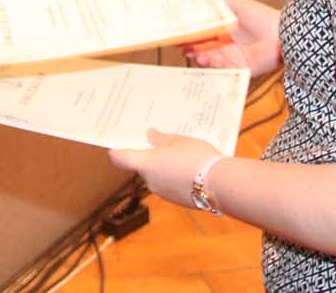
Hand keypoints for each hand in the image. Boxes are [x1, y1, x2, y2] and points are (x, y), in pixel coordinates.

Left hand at [110, 129, 224, 209]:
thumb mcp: (178, 141)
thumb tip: (150, 135)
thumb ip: (161, 138)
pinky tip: (190, 168)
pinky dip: (175, 177)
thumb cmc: (196, 157)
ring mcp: (163, 193)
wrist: (219, 185)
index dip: (116, 150)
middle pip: (142, 166)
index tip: (115, 143)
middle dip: (150, 155)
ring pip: (157, 176)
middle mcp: (150, 181)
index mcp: (145, 164)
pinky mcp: (177, 200)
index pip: (120, 158)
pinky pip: (170, 185)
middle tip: (158, 141)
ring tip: (181, 153)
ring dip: (164, 166)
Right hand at [182, 0, 282, 76]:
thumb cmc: (263, 18)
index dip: (190, 35)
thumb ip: (218, 1)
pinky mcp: (241, 70)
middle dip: (191, 49)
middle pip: (202, 50)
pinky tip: (211, 60)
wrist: (283, 34)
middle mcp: (227, 47)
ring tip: (196, 54)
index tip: (178, 33)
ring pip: (210, 62)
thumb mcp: (237, 5)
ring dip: (200, 58)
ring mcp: (233, 60)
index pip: (202, 36)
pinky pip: (224, 72)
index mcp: (224, 33)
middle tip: (182, 45)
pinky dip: (216, 67)